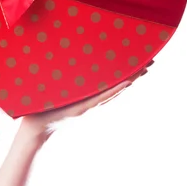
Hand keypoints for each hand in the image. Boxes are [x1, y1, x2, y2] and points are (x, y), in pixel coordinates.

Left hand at [18, 60, 153, 143]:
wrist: (34, 128)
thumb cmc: (40, 109)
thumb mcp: (53, 90)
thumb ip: (58, 78)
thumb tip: (53, 56)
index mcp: (85, 94)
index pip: (109, 81)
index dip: (124, 71)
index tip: (139, 59)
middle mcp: (90, 99)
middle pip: (117, 84)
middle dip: (135, 72)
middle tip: (151, 61)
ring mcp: (88, 104)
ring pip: (113, 90)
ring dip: (130, 79)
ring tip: (145, 69)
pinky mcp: (81, 108)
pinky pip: (100, 98)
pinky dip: (114, 91)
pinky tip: (127, 82)